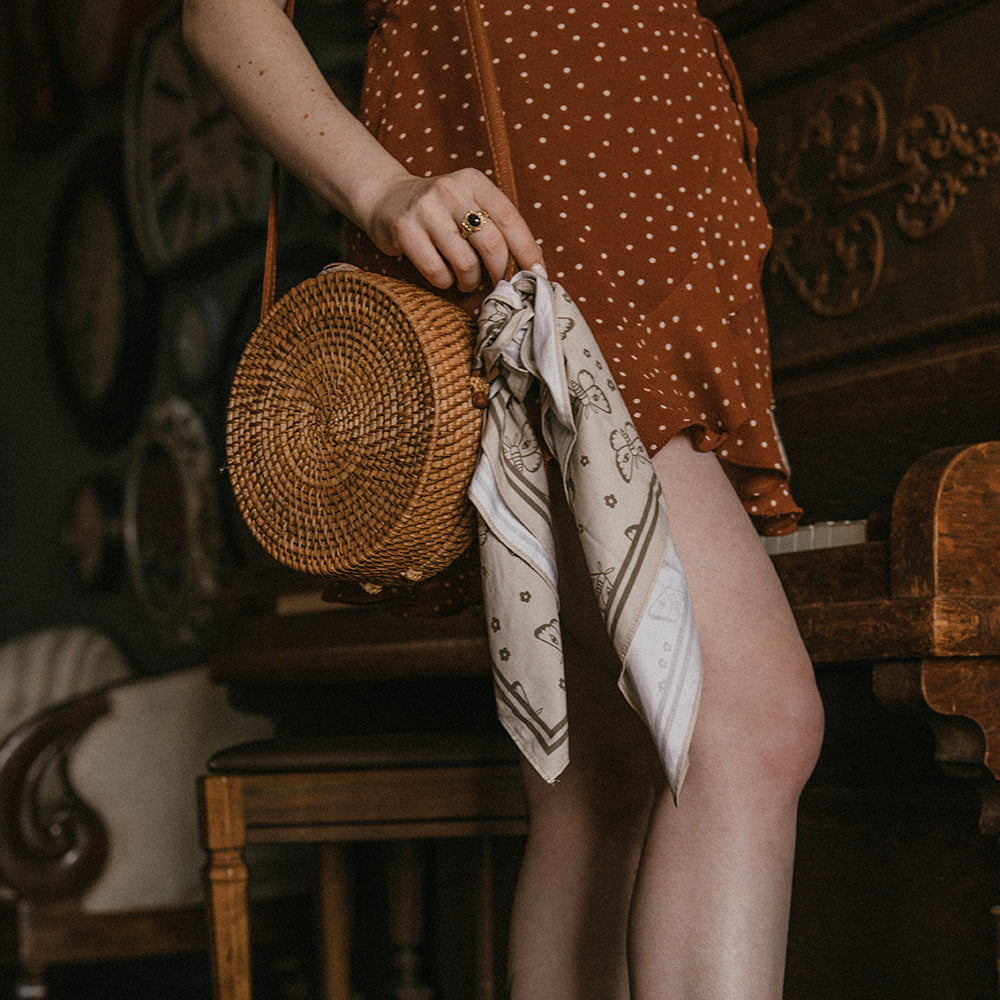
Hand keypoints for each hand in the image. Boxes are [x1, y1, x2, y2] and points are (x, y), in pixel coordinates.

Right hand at [359, 167, 545, 291]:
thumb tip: (532, 266)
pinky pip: (437, 271)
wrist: (386, 198)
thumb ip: (496, 227)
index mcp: (474, 181)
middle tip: (499, 285)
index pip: (510, 218)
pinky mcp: (405, 230)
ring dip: (471, 281)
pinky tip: (444, 277)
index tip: (537, 275)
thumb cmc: (440, 212)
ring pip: (465, 262)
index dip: (527, 250)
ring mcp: (426, 209)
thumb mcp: (469, 205)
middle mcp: (450, 190)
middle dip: (500, 272)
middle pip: (491, 243)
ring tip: (467, 281)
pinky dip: (445, 282)